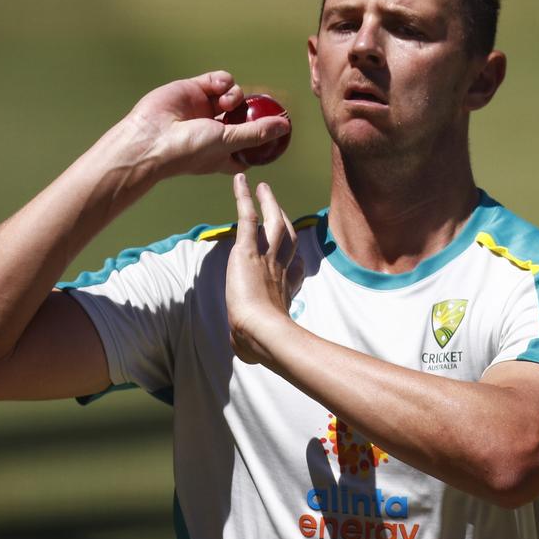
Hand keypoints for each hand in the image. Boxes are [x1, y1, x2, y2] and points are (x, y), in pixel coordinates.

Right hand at [124, 71, 290, 180]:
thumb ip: (257, 133)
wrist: (151, 137)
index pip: (249, 145)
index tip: (279, 129)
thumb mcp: (228, 143)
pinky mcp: (194, 89)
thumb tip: (285, 126)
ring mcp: (204, 109)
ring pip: (234, 95)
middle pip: (244, 116)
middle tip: (265, 106)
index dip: (263, 136)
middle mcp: (215, 130)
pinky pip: (218, 80)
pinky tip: (217, 88)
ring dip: (235, 96)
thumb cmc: (188, 150)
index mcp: (223, 151)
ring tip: (225, 104)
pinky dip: (222, 81)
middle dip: (254, 110)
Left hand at [226, 174, 304, 364]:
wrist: (260, 331)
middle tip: (280, 211)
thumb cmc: (259, 345)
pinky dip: (244, 197)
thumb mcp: (258, 345)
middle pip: (289, 240)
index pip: (295, 270)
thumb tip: (246, 357)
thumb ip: (252, 344)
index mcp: (285, 291)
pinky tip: (241, 182)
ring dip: (270, 203)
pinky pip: (248, 216)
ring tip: (265, 187)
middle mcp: (280, 269)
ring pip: (274, 222)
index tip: (296, 262)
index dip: (295, 264)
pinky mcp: (248, 249)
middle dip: (286, 224)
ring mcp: (267, 256)